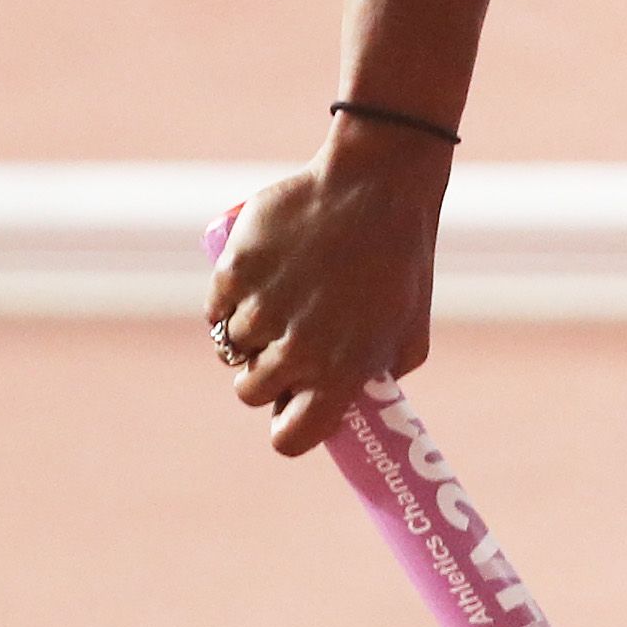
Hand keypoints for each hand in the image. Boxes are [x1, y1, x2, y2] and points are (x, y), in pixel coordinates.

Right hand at [204, 128, 448, 456]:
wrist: (377, 188)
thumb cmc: (401, 263)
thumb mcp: (410, 331)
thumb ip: (378, 378)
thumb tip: (347, 410)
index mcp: (342, 371)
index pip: (291, 438)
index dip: (289, 428)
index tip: (292, 410)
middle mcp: (296, 349)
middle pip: (251, 392)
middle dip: (268, 374)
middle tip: (291, 342)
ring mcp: (260, 310)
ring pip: (233, 348)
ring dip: (253, 333)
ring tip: (289, 296)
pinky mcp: (233, 274)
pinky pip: (217, 308)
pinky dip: (233, 299)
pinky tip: (267, 275)